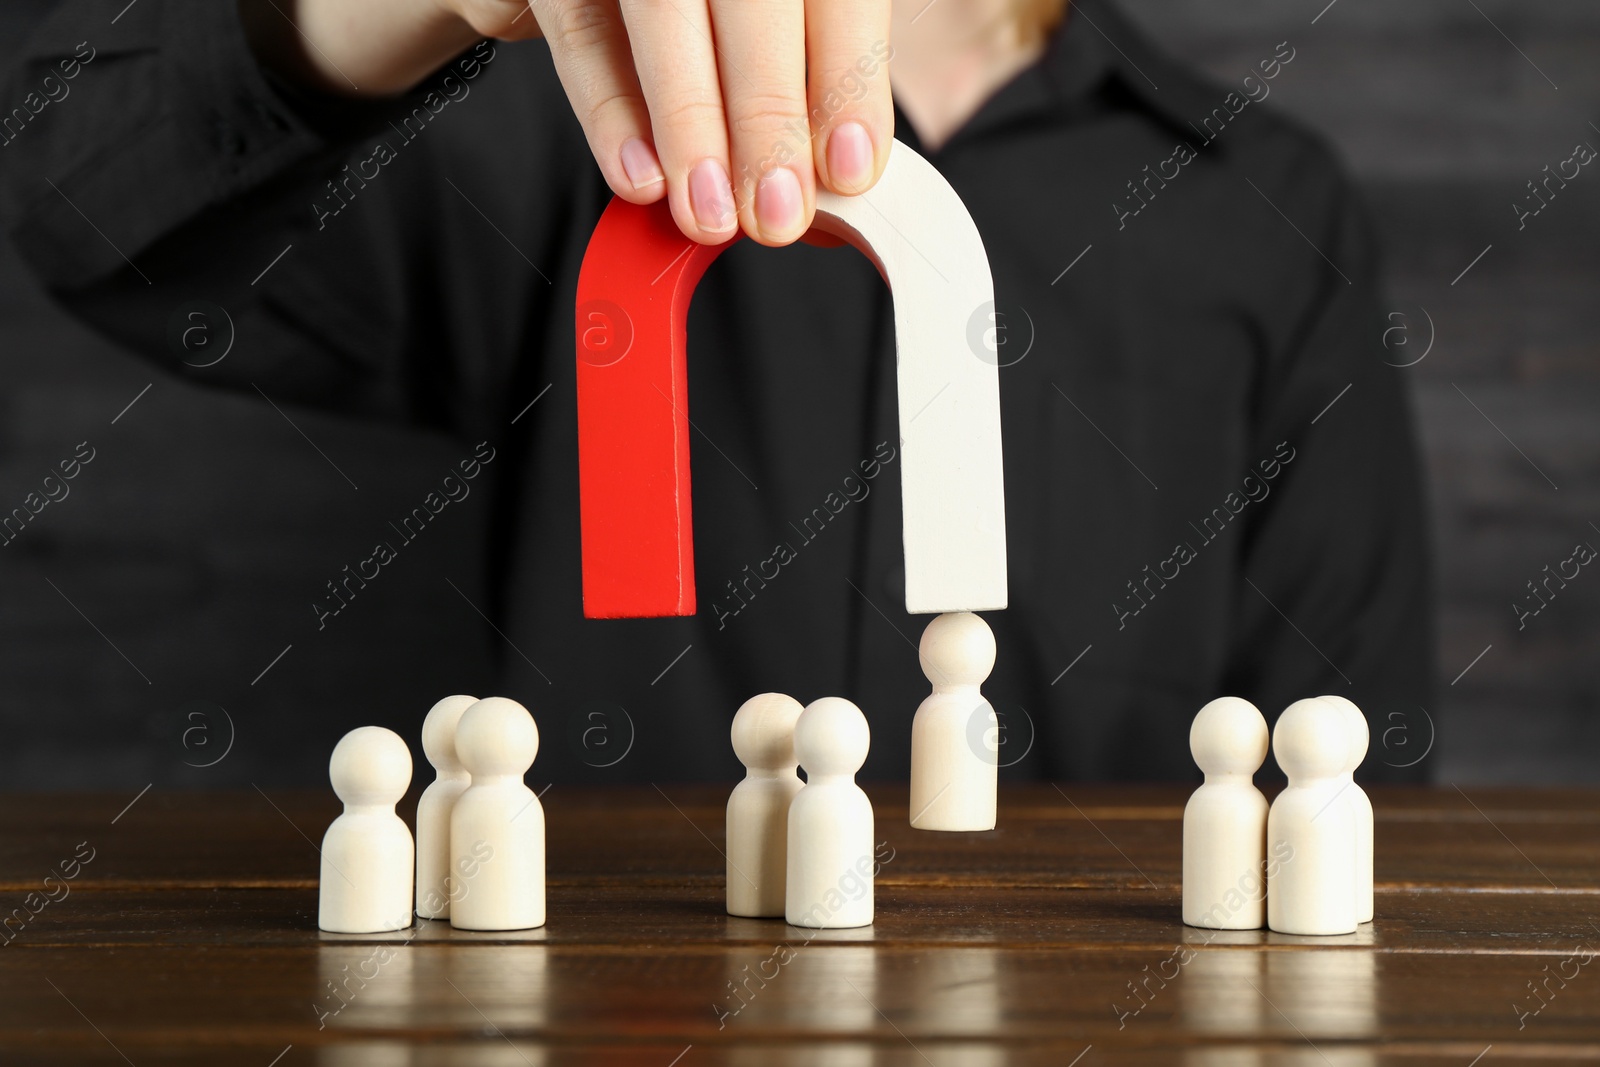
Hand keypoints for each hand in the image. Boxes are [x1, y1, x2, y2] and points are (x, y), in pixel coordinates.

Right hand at [443, 0, 893, 246]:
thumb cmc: (700, 15)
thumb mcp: (763, 34)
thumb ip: (797, 85)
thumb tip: (834, 178)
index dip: (846, 78)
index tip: (849, 169)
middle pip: (755, 4)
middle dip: (769, 117)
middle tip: (776, 213)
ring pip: (665, 14)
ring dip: (692, 125)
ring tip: (710, 211)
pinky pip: (582, 35)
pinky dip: (610, 114)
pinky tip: (641, 178)